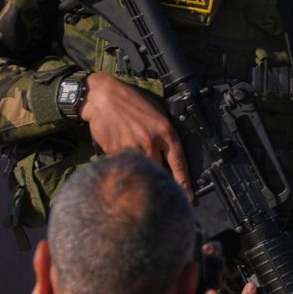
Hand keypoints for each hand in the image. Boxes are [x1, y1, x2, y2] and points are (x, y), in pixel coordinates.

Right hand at [81, 72, 190, 190]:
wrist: (104, 98)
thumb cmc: (132, 104)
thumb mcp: (157, 116)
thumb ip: (164, 136)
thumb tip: (166, 157)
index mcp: (165, 132)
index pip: (178, 162)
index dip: (183, 181)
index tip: (187, 196)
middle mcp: (151, 142)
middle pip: (160, 171)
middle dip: (160, 182)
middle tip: (161, 191)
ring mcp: (132, 148)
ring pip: (141, 170)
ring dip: (141, 175)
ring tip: (139, 181)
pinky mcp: (115, 152)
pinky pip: (123, 165)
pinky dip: (124, 166)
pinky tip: (121, 162)